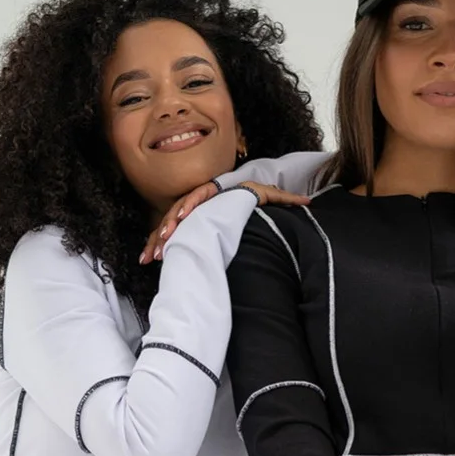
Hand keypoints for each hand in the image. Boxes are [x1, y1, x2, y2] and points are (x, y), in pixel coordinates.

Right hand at [139, 181, 309, 263]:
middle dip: (167, 227)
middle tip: (163, 242)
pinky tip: (145, 260)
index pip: (197, 197)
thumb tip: (309, 201)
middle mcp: (197, 204)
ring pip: (166, 226)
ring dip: (157, 240)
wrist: (237, 198)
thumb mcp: (269, 196)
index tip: (181, 218)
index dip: (188, 207)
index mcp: (213, 195)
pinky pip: (163, 236)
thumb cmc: (252, 198)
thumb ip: (287, 198)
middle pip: (177, 213)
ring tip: (151, 257)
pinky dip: (153, 246)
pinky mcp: (182, 229)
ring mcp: (187, 217)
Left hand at [139, 182, 221, 263]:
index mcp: (182, 222)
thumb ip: (192, 247)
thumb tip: (183, 267)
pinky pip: (196, 196)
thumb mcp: (205, 238)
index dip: (152, 246)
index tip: (145, 260)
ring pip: (177, 209)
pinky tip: (184, 215)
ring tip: (166, 235)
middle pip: (166, 222)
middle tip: (157, 253)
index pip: (162, 233)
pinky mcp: (207, 190)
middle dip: (159, 239)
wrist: (244, 198)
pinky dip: (189, 205)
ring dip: (170, 222)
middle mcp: (185, 210)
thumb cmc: (225, 220)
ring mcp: (194, 198)